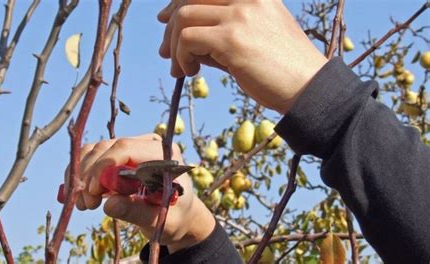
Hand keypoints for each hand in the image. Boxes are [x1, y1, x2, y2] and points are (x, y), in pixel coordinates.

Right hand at [63, 133, 215, 252]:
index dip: (104, 167)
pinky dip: (80, 175)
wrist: (178, 215)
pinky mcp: (119, 156)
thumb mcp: (161, 220)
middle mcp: (146, 144)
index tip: (94, 192)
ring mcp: (132, 147)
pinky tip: (79, 196)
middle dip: (90, 175)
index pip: (126, 148)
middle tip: (87, 204)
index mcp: (163, 154)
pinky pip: (92, 157)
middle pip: (107, 147)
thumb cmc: (175, 217)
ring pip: (95, 151)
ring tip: (85, 204)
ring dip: (81, 175)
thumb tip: (109, 205)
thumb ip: (137, 212)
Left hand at [158, 0, 327, 113]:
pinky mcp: (232, 39)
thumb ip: (221, 33)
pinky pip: (187, 39)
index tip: (166, 19)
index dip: (179, 1)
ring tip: (180, 69)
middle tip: (165, 51)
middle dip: (170, 24)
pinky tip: (190, 72)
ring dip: (174, 46)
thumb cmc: (281, 70)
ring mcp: (240, 15)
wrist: (308, 90)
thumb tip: (183, 39)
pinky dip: (181, 56)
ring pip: (183, 17)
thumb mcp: (252, 40)